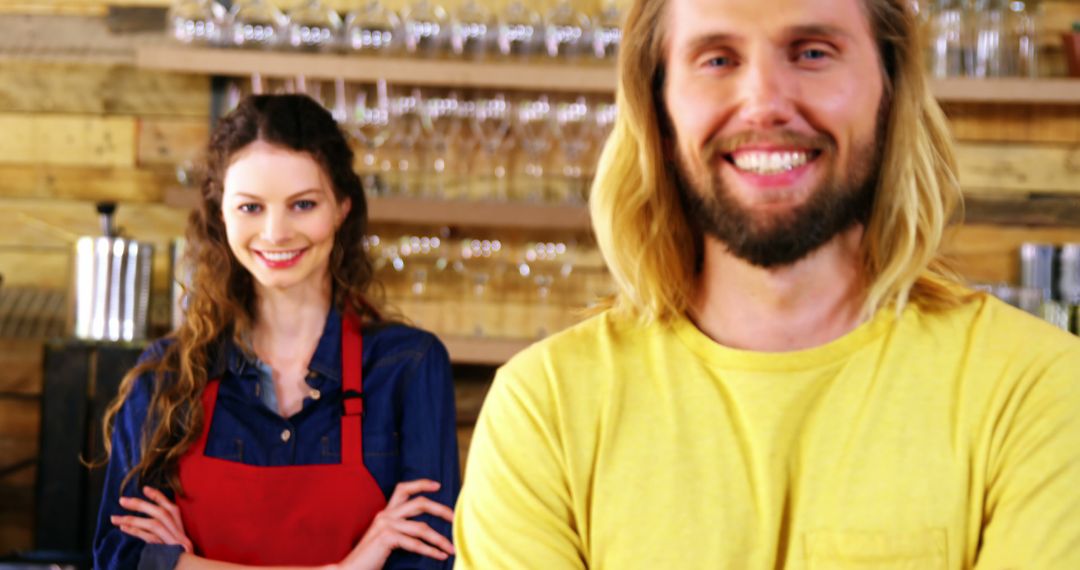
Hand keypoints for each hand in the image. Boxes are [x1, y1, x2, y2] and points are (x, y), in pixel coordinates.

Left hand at [111, 486, 193, 553]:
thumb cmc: (177, 559)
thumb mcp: (173, 544)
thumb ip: (164, 533)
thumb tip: (143, 522)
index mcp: (181, 529)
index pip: (172, 508)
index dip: (159, 497)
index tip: (144, 488)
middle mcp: (179, 533)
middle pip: (161, 513)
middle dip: (141, 505)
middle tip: (122, 500)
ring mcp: (174, 542)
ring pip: (154, 524)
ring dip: (133, 519)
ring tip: (115, 518)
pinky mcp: (167, 550)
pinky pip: (150, 538)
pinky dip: (137, 531)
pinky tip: (124, 528)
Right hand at [339, 479, 454, 569]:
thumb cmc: (371, 557)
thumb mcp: (388, 538)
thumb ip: (402, 529)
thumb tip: (426, 529)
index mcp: (386, 513)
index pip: (403, 489)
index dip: (421, 484)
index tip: (438, 486)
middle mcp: (386, 515)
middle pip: (420, 503)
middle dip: (441, 510)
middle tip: (455, 518)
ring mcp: (385, 525)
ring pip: (422, 527)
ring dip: (440, 539)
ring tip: (452, 548)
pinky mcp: (386, 538)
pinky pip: (415, 543)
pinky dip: (430, 550)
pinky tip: (440, 555)